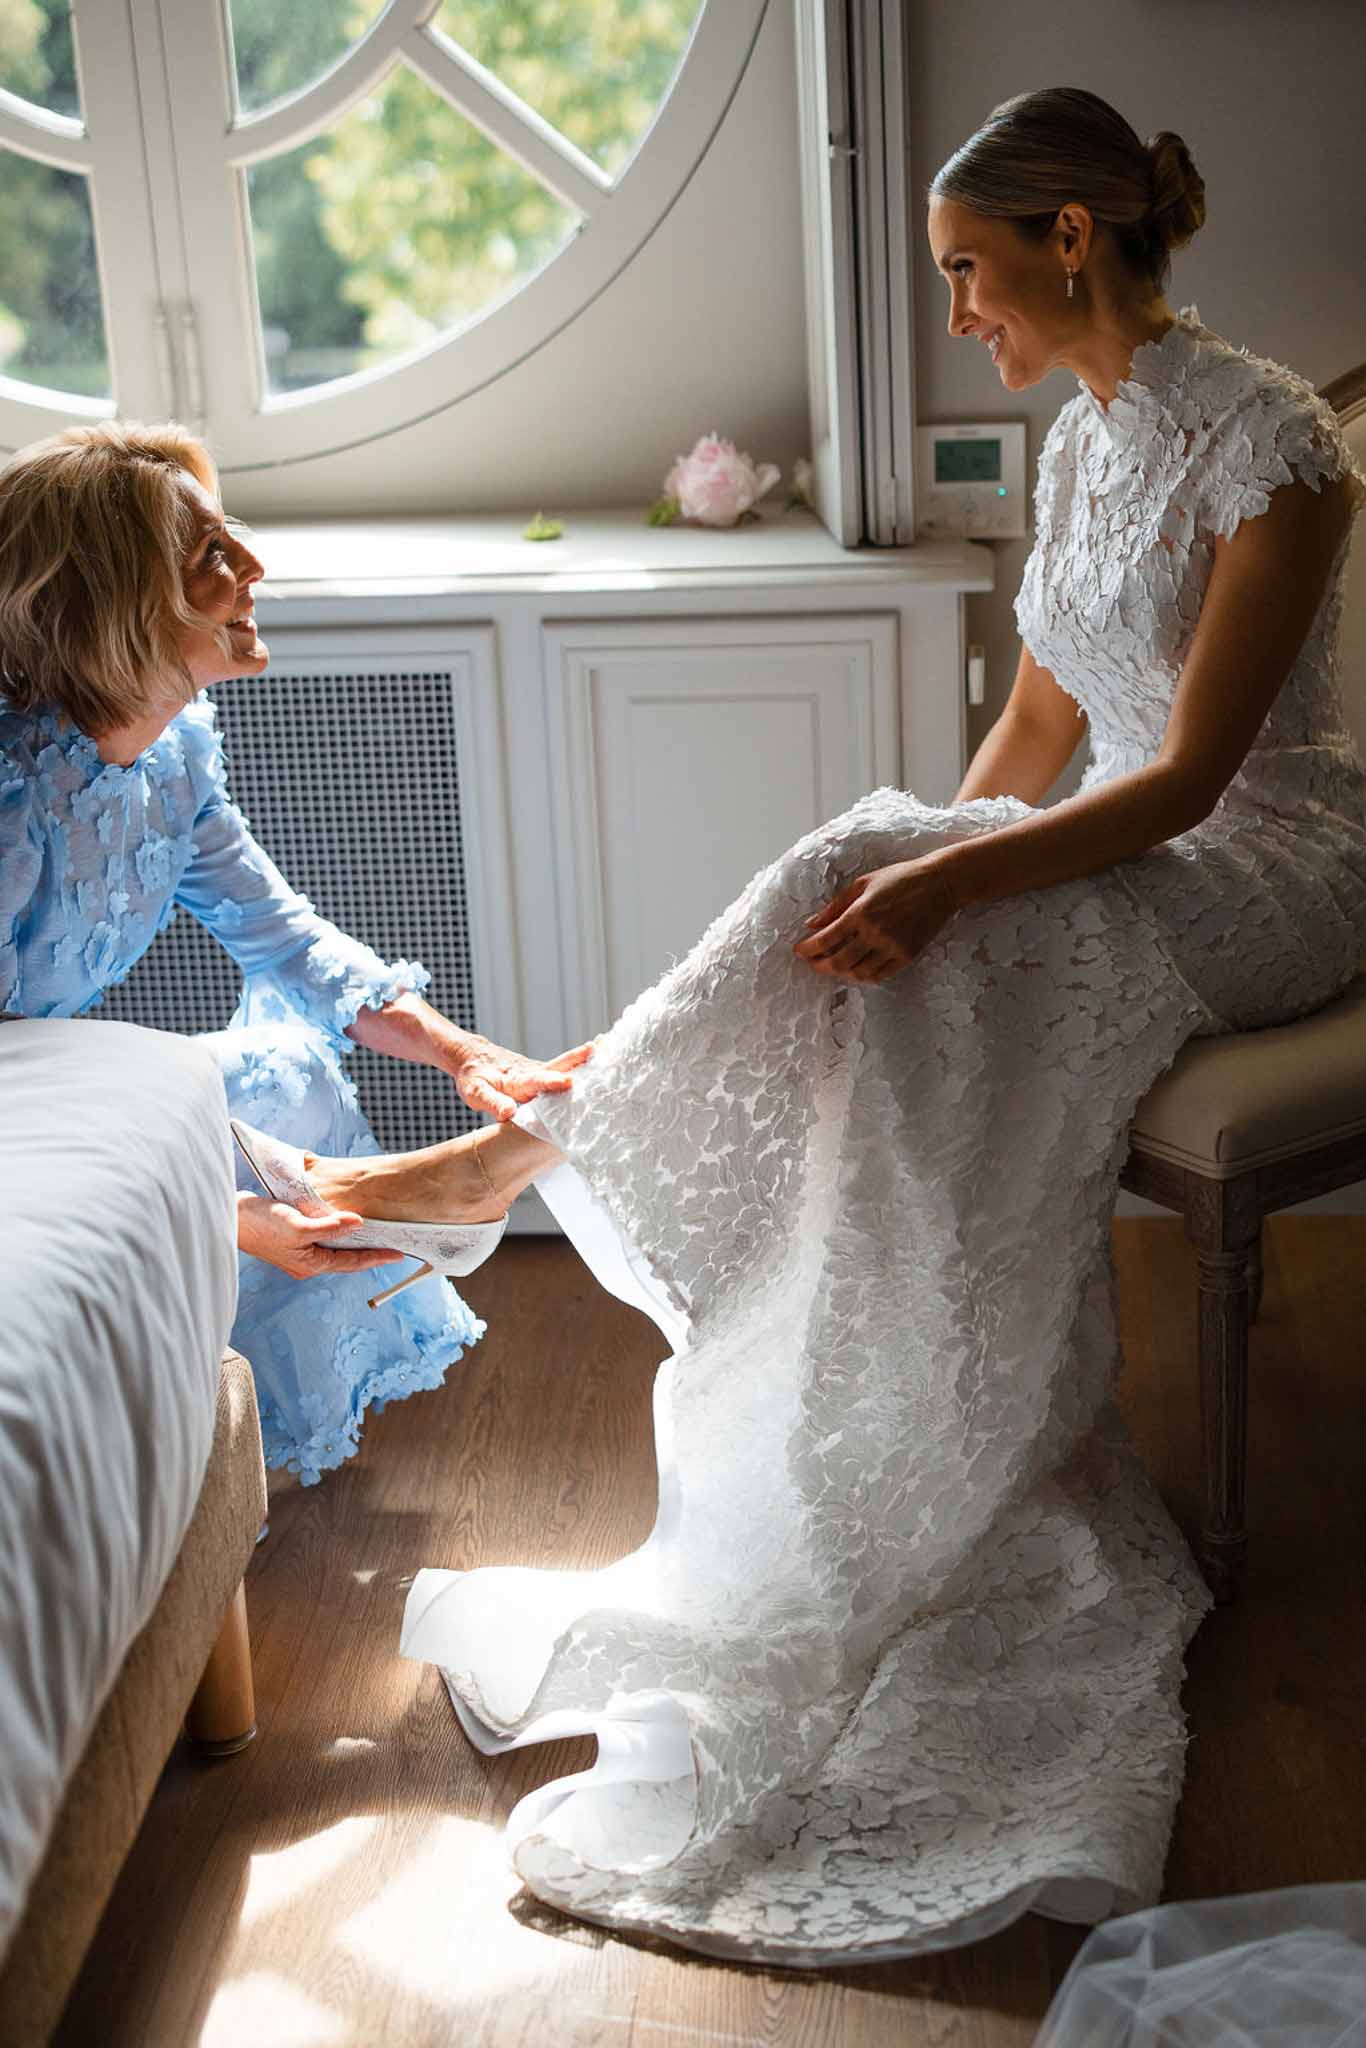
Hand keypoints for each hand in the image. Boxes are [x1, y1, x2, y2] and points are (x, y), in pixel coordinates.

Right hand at [235, 1192, 404, 1279]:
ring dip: (353, 1240)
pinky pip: (322, 1237)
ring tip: (375, 1232)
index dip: (376, 1257)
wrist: (229, 1218)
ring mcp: (298, 1252)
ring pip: (334, 1248)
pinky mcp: (291, 1239)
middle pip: (345, 1258)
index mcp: (310, 1264)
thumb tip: (358, 1223)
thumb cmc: (260, 1225)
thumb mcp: (298, 1226)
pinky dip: (336, 1230)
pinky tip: (343, 1221)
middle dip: (368, 1251)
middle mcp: (306, 1262)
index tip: (398, 1254)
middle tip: (392, 1242)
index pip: (352, 1262)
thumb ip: (330, 1227)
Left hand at [446, 1035, 594, 1121]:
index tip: (568, 1082)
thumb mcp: (476, 1093)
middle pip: (559, 1064)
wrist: (472, 1058)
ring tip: (611, 1050)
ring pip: (566, 1064)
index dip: (551, 1082)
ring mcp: (541, 1070)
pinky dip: (583, 1064)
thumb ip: (493, 1103)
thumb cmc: (474, 1078)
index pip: (536, 1081)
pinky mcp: (545, 1072)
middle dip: (578, 1059)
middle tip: (599, 1050)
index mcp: (518, 1080)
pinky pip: (566, 1068)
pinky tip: (602, 1059)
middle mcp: (533, 1071)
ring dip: (587, 1058)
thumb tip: (509, 1114)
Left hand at [793, 858, 958, 982]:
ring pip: (858, 973)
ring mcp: (892, 947)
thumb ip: (835, 906)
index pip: (825, 940)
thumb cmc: (900, 878)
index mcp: (860, 913)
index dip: (808, 949)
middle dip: (819, 965)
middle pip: (838, 962)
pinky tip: (856, 968)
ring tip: (833, 965)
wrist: (940, 884)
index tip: (799, 950)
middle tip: (812, 962)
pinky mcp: (907, 956)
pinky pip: (880, 975)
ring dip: (841, 972)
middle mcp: (875, 933)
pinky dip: (864, 975)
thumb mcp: (863, 883)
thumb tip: (812, 924)